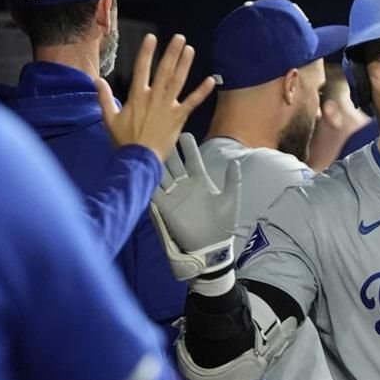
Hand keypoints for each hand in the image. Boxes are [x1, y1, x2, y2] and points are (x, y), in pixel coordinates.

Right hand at [96, 33, 215, 161]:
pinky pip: (193, 102)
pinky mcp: (179, 117)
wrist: (140, 158)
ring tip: (190, 50)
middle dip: (172, 52)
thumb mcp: (109, 118)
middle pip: (164, 70)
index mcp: (137, 96)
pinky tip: (210, 81)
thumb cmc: (124, 140)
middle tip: (179, 38)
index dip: (146, 52)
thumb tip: (97, 80)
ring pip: (178, 81)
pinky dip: (202, 92)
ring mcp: (168, 106)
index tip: (152, 37)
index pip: (141, 68)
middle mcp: (154, 97)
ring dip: (185, 65)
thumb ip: (104, 98)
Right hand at [150, 133, 240, 280]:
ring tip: (150, 146)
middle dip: (169, 148)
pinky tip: (144, 168)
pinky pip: (154, 191)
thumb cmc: (223, 225)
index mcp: (201, 181)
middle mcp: (185, 185)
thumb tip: (235, 162)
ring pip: (162, 173)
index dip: (188, 146)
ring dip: (157, 161)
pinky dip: (149, 180)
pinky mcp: (165, 207)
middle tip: (162, 132)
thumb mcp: (231, 200)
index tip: (184, 133)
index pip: (192, 158)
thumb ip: (233, 181)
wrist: (212, 247)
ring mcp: (174, 195)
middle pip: (174, 161)